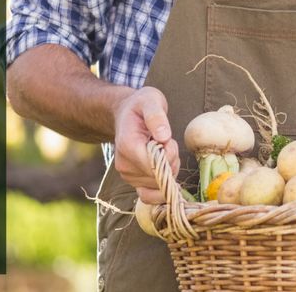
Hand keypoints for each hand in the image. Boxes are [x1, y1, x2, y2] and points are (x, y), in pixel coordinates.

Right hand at [112, 86, 178, 203]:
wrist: (126, 114)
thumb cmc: (140, 106)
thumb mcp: (150, 100)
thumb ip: (156, 116)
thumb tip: (164, 137)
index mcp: (127, 145)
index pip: (154, 164)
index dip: (168, 154)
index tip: (168, 139)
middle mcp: (124, 165)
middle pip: (159, 176)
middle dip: (171, 160)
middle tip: (166, 141)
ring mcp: (128, 176)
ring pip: (160, 185)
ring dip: (169, 169)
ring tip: (162, 148)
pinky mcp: (134, 183)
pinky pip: (151, 196)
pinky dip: (163, 186)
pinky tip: (165, 168)